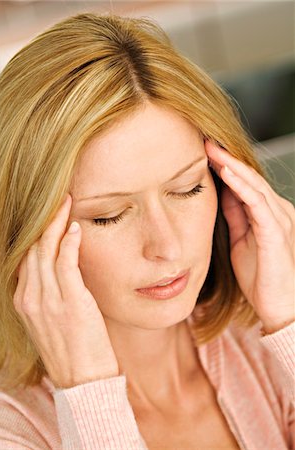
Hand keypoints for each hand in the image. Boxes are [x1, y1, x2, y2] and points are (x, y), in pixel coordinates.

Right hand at [14, 194, 118, 388]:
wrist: (83, 381)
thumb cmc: (72, 348)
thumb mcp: (51, 319)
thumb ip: (49, 292)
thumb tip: (60, 266)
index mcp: (23, 301)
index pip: (25, 256)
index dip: (36, 233)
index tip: (48, 214)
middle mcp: (30, 298)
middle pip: (32, 249)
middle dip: (44, 221)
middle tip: (58, 199)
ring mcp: (47, 301)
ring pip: (45, 251)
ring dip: (56, 224)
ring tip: (66, 203)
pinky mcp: (70, 303)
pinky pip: (65, 264)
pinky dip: (68, 243)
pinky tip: (74, 227)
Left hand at [205, 140, 294, 333]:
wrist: (278, 306)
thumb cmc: (260, 275)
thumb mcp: (241, 239)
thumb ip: (235, 216)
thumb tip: (223, 192)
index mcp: (267, 213)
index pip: (245, 183)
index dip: (225, 166)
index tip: (203, 152)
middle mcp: (276, 211)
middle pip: (249, 178)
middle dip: (226, 158)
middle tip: (204, 141)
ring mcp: (278, 220)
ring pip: (254, 185)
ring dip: (232, 166)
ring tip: (212, 150)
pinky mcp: (275, 233)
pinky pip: (257, 204)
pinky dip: (242, 187)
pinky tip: (227, 174)